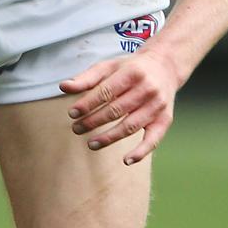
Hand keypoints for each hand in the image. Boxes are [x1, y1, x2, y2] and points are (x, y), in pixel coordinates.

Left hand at [59, 49, 178, 163]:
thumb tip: (63, 86)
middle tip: (76, 128)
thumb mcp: (109, 66)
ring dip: (109, 138)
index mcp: (132, 72)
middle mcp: (147, 89)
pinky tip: (126, 160)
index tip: (72, 113)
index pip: (106, 91)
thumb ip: (87, 78)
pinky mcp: (165, 120)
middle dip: (93, 121)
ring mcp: (157, 106)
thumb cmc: (130, 68)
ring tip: (90, 143)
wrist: (164, 66)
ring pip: (130, 126)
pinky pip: (153, 140)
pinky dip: (141, 152)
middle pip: (116, 110)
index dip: (88, 103)